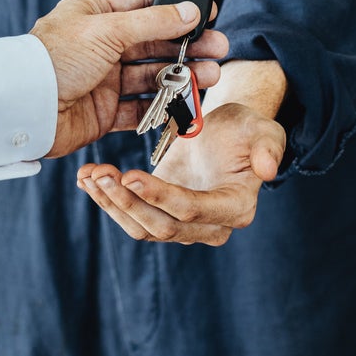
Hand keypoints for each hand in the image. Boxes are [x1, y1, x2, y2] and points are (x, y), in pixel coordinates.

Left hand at [30, 0, 226, 157]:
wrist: (23, 108)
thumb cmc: (54, 59)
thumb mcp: (107, 29)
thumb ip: (153, 22)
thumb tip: (190, 11)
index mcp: (95, 15)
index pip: (143, 5)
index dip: (176, 8)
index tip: (207, 12)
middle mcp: (100, 45)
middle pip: (154, 42)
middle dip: (188, 45)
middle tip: (219, 48)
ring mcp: (103, 79)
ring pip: (152, 75)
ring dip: (182, 75)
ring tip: (211, 76)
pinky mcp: (104, 112)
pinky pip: (141, 108)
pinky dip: (164, 106)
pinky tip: (187, 103)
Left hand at [75, 101, 286, 245]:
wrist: (227, 131)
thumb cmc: (247, 129)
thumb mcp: (263, 129)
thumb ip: (269, 147)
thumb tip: (268, 170)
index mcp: (236, 207)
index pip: (192, 211)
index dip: (160, 197)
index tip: (131, 175)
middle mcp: (209, 226)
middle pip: (162, 226)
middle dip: (127, 203)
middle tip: (100, 174)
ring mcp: (182, 224)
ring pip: (140, 227)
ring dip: (110, 204)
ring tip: (88, 175)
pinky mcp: (159, 213)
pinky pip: (130, 215)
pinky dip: (106, 198)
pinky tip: (86, 178)